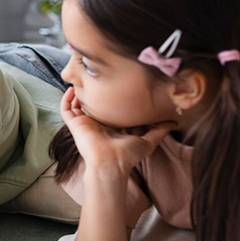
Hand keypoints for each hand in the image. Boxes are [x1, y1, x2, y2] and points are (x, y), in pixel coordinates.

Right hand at [60, 87, 174, 180]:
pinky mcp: (75, 124)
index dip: (106, 98)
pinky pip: (66, 109)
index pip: (105, 109)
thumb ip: (159, 130)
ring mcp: (83, 123)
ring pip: (75, 105)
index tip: (111, 85)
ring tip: (82, 80)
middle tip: (94, 78)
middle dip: (90, 92)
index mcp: (109, 126)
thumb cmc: (128, 154)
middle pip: (89, 104)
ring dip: (77, 93)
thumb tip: (174, 121)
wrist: (111, 162)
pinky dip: (66, 99)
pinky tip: (72, 89)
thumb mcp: (148, 140)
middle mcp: (95, 123)